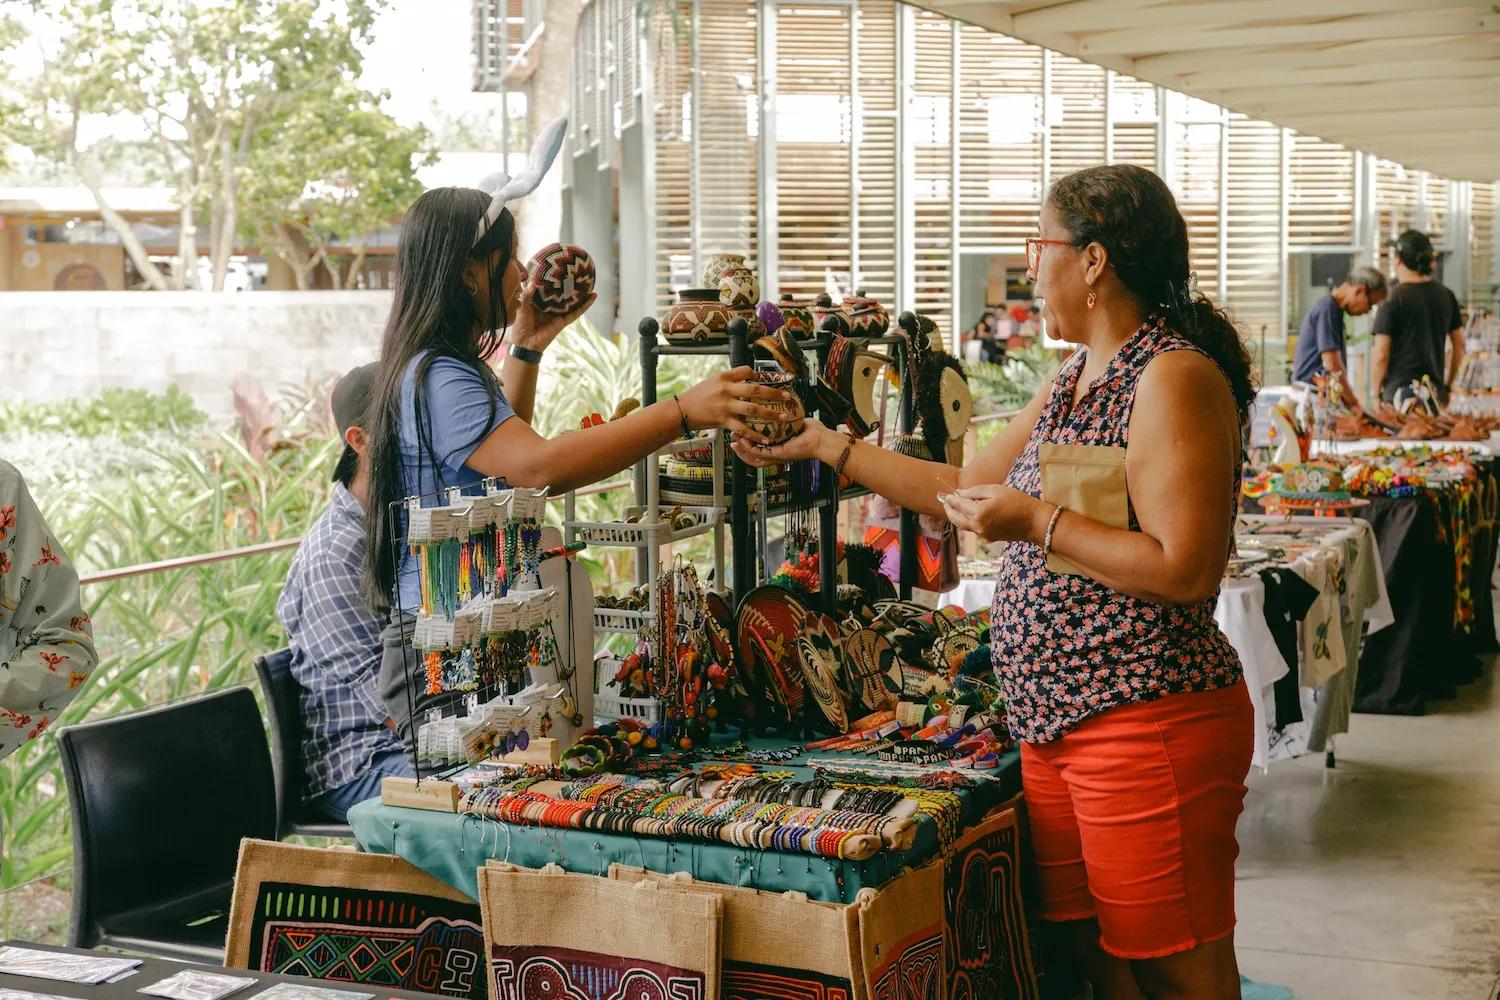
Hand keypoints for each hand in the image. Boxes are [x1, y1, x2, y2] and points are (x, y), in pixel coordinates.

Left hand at [508, 277, 597, 354]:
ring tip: (590, 282)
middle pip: (563, 294)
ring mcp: (558, 314)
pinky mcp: (564, 321)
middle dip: (569, 284)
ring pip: (573, 302)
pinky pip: (577, 312)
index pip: (547, 288)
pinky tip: (594, 296)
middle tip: (576, 272)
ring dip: (582, 293)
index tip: (557, 267)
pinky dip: (586, 305)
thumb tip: (533, 282)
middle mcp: (550, 307)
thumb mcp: (521, 306)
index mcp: (539, 302)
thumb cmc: (521, 325)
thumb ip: (527, 294)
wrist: (525, 343)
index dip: (552, 279)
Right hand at [678, 366, 792, 444]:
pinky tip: (766, 439)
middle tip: (787, 396)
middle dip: (773, 393)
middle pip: (755, 390)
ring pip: (752, 409)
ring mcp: (725, 406)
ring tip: (783, 417)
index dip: (759, 375)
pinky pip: (743, 429)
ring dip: (770, 414)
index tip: (770, 380)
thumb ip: (730, 380)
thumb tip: (748, 379)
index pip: (746, 371)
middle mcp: (726, 390)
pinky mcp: (723, 421)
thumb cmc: (698, 396)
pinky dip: (755, 435)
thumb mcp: (713, 381)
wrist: (683, 411)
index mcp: (724, 377)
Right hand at [730, 418, 837, 466]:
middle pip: (752, 457)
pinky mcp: (778, 456)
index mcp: (778, 448)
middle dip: (740, 449)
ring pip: (753, 458)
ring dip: (741, 449)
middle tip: (732, 437)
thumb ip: (783, 416)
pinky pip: (759, 453)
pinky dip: (749, 448)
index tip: (739, 434)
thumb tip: (779, 402)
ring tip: (733, 438)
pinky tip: (742, 439)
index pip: (758, 449)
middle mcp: (776, 455)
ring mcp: (776, 457)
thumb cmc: (812, 431)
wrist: (821, 439)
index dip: (747, 445)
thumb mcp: (792, 421)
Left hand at [938, 484, 1049, 543]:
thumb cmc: (1017, 501)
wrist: (1034, 521)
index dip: (950, 499)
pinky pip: (974, 529)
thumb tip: (960, 493)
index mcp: (978, 513)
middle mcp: (978, 526)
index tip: (945, 495)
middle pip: (956, 519)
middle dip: (949, 511)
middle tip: (945, 503)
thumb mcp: (995, 490)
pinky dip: (969, 521)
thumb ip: (975, 492)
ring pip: (964, 526)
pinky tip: (971, 513)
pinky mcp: (988, 538)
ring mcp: (983, 534)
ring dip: (957, 517)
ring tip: (954, 508)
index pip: (958, 505)